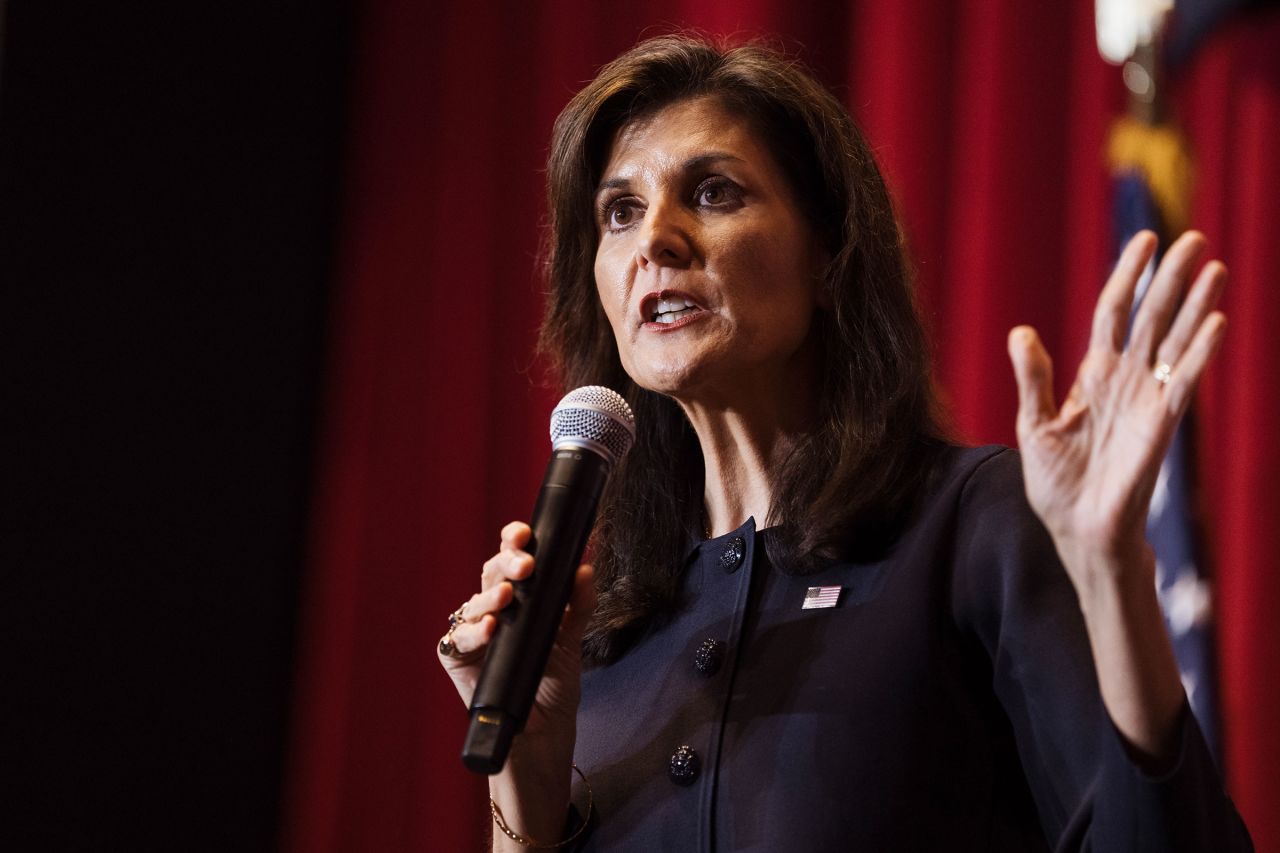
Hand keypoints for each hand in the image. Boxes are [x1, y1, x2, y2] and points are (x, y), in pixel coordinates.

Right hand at [437, 522, 594, 846]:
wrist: (543, 740)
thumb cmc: (553, 690)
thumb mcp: (571, 643)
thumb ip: (578, 605)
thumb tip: (586, 567)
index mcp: (520, 602)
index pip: (513, 562)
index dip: (514, 543)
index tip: (526, 532)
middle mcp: (493, 613)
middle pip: (492, 576)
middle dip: (507, 563)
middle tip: (526, 562)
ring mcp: (473, 636)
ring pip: (472, 603)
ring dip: (491, 597)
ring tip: (509, 597)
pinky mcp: (457, 662)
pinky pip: (455, 640)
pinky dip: (471, 632)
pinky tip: (489, 629)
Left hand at [1007, 230, 1226, 574]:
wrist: (1077, 529)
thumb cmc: (1056, 483)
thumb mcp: (1034, 425)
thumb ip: (1033, 379)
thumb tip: (1020, 332)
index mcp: (1093, 376)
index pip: (1113, 313)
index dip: (1127, 277)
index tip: (1143, 240)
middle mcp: (1126, 380)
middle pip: (1151, 318)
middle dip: (1170, 279)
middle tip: (1193, 238)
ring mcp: (1147, 400)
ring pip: (1175, 341)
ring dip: (1195, 305)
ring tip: (1214, 267)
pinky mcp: (1161, 424)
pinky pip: (1183, 381)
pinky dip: (1198, 352)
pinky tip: (1214, 322)